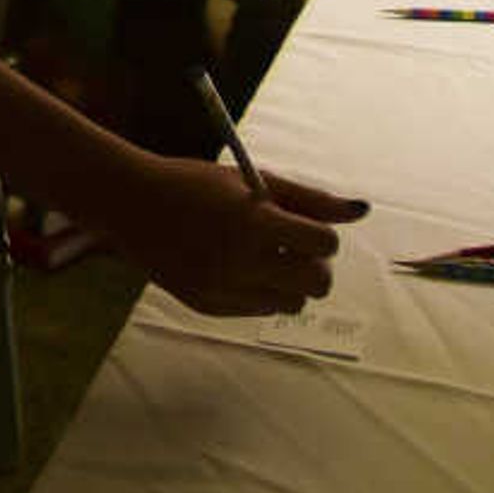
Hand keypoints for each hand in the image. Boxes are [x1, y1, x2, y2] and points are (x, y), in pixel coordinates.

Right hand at [99, 154, 368, 318]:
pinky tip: (236, 268)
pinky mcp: (209, 306)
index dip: (321, 235)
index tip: (303, 226)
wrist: (131, 204)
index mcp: (254, 222)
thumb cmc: (195, 184)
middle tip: (291, 248)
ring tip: (264, 260)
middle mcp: (240, 260)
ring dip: (289, 283)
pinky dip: (260, 293)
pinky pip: (259, 310)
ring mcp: (223, 289)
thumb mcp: (251, 182)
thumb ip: (309, 199)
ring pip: (292, 303)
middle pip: (317, 282)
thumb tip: (362, 211)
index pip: (324, 244)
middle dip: (313, 265)